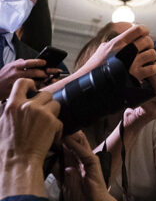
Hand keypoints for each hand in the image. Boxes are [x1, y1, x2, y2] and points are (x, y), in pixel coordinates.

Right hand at [0, 58, 48, 99]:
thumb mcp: (9, 66)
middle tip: (52, 72)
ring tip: (52, 79)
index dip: (38, 62)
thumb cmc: (2, 76)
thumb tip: (31, 61)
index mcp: (15, 66)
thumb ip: (20, 62)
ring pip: (34, 82)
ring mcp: (17, 83)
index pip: (29, 62)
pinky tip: (44, 87)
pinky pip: (29, 90)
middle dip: (45, 73)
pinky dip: (38, 88)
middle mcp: (16, 74)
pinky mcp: (17, 92)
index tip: (45, 62)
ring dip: (44, 81)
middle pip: (34, 72)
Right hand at [0, 79, 60, 197]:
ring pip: (55, 104)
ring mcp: (41, 113)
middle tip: (40, 117)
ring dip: (53, 114)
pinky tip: (48, 137)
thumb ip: (10, 111)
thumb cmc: (8, 148)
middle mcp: (27, 106)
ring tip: (45, 127)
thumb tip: (14, 104)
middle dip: (46, 104)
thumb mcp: (1, 125)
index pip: (22, 83)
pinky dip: (56, 129)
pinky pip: (59, 120)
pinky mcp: (52, 121)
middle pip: (46, 93)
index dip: (29, 85)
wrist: (18, 163)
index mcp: (12, 106)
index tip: (32, 91)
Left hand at [61, 131, 115, 200]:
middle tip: (55, 131)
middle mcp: (82, 161)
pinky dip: (76, 146)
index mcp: (75, 167)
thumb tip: (56, 162)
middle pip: (74, 144)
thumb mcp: (65, 185)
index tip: (50, 138)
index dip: (59, 144)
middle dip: (65, 137)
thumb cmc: (81, 198)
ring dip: (70, 137)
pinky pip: (83, 151)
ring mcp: (88, 160)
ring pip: (80, 144)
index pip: (67, 151)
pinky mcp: (93, 162)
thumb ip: (61, 174)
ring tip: (60, 130)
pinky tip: (68, 140)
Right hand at [82, 24, 155, 81]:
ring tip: (146, 60)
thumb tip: (125, 32)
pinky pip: (153, 68)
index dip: (145, 31)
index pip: (139, 29)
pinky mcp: (135, 76)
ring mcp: (131, 64)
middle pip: (148, 40)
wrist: (90, 85)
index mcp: (118, 42)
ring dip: (151, 57)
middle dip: (148, 45)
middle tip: (145, 49)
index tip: (143, 36)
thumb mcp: (103, 48)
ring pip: (152, 53)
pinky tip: (148, 69)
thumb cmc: (95, 67)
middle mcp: (126, 51)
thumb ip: (115, 40)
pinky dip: (153, 68)